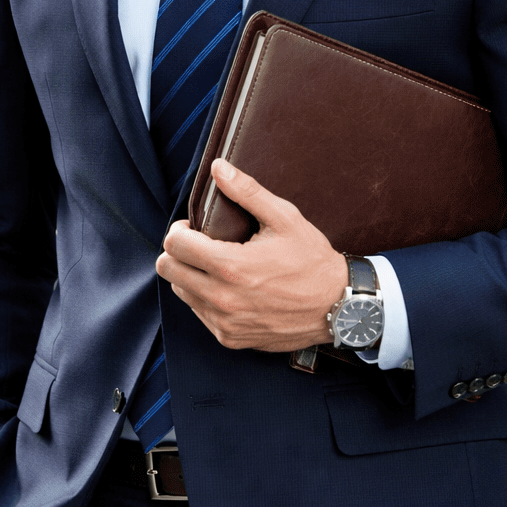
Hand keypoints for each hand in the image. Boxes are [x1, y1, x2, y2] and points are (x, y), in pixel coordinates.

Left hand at [155, 159, 348, 351]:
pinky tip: (227, 287)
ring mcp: (224, 322)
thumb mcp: (284, 218)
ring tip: (214, 264)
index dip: (179, 229)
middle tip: (199, 243)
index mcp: (231, 266)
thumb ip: (247, 191)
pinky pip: (199, 314)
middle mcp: (222, 299)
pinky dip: (204, 298)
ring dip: (189, 275)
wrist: (338, 307)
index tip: (193, 226)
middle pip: (168, 270)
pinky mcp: (230, 338)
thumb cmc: (312, 260)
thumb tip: (218, 168)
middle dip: (177, 251)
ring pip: (181, 292)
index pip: (174, 245)